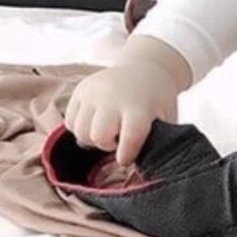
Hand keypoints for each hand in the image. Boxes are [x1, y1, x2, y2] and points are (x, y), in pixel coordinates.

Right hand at [63, 62, 180, 166]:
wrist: (146, 66)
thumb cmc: (157, 99)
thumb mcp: (166, 117)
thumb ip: (160, 140)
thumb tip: (151, 169)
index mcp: (139, 106)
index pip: (130, 138)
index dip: (126, 155)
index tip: (127, 158)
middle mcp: (113, 97)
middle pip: (98, 136)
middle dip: (107, 145)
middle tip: (117, 140)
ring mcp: (94, 92)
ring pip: (80, 131)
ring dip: (92, 138)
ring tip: (108, 131)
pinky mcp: (80, 90)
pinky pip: (70, 121)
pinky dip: (80, 128)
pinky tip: (96, 122)